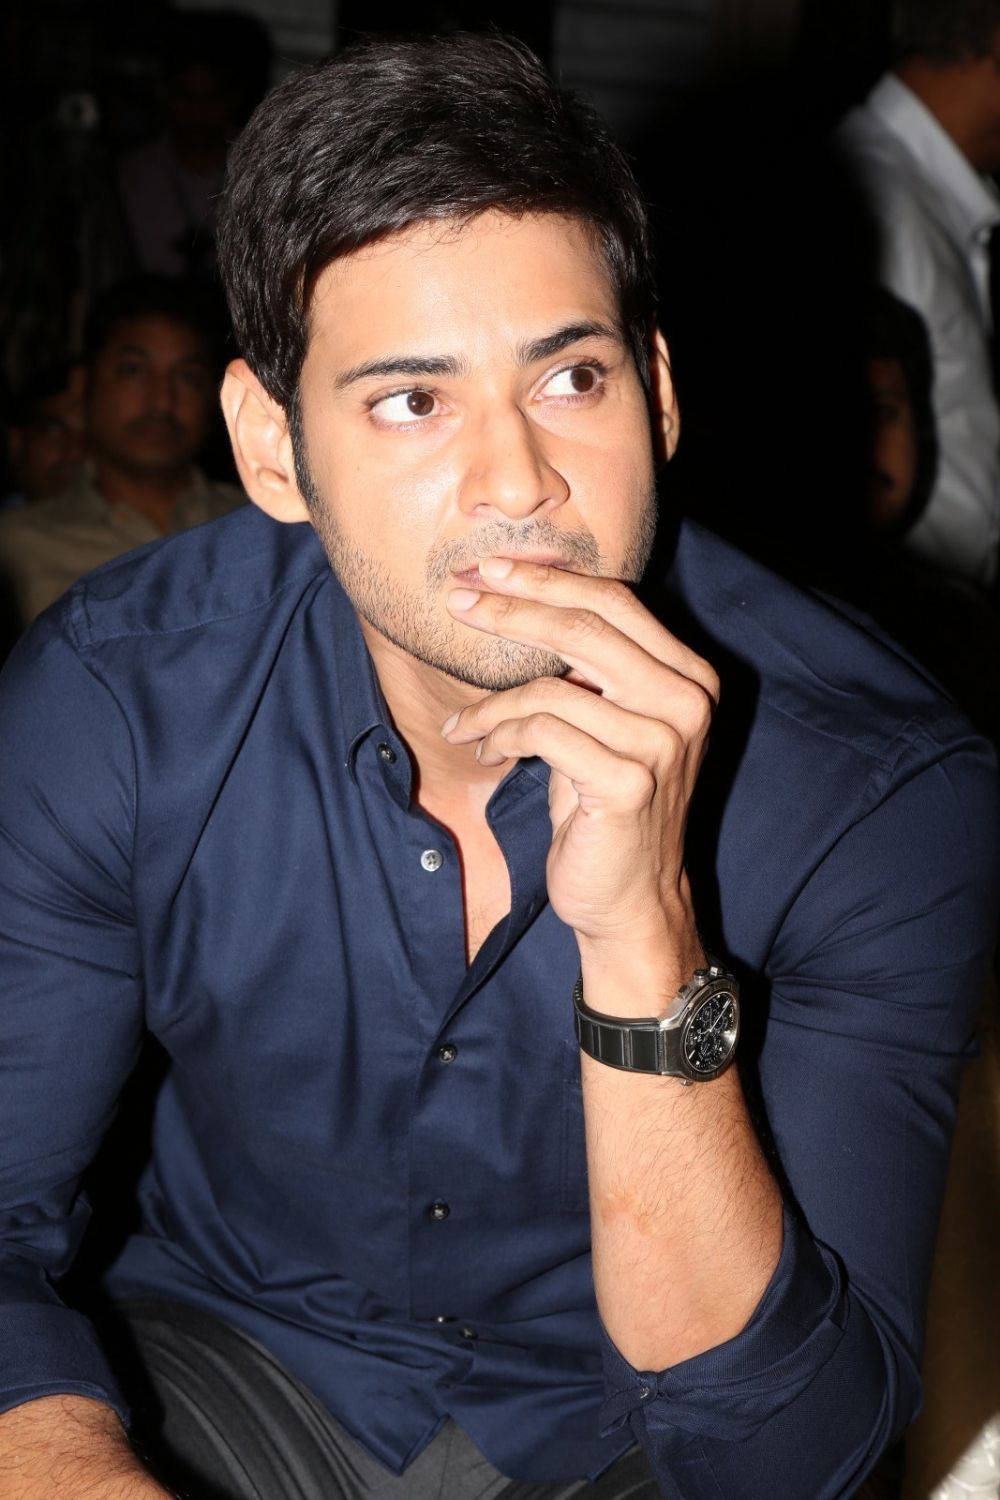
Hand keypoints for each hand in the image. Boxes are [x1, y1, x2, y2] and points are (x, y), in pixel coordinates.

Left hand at [442, 556, 717, 986]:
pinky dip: (500, 735)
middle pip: (585, 627)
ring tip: (466, 725)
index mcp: (690, 678)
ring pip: (551, 687)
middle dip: (510, 609)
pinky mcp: (625, 783)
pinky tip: (485, 752)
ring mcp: (661, 744)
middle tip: (458, 602)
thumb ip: (590, 671)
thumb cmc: (606, 810)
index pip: (616, 602)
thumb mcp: (608, 727)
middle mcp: (687, 703)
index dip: (548, 581)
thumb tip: (519, 604)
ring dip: (492, 703)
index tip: (490, 570)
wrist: (633, 900)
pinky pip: (541, 732)